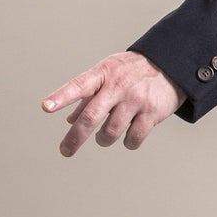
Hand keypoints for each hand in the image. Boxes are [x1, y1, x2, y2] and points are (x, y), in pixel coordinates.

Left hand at [42, 51, 185, 155]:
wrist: (170, 65)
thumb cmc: (131, 72)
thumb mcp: (108, 74)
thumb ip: (88, 97)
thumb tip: (69, 120)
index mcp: (103, 74)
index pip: (79, 86)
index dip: (62, 97)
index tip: (46, 107)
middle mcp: (118, 86)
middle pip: (92, 116)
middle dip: (75, 138)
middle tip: (65, 151)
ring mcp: (136, 100)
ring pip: (111, 132)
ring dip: (103, 140)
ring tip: (104, 138)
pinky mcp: (152, 113)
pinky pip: (133, 138)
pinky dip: (127, 143)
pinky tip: (128, 138)